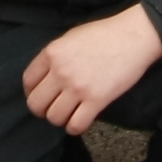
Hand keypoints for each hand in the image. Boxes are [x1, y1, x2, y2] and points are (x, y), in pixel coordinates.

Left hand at [21, 6, 161, 135]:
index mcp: (52, 52)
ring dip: (60, 119)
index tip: (41, 96)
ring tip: (70, 114)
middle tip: (54, 108)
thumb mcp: (71, 37)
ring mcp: (77, 87)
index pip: (28, 81)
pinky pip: (75, 125)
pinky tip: (82, 119)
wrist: (133, 37)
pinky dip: (75, 127)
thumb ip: (55, 56)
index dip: (32, 93)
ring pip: (54, 117)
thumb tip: (45, 76)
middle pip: (36, 104)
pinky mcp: (96, 100)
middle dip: (42, 110)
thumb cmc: (104, 34)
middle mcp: (60, 71)